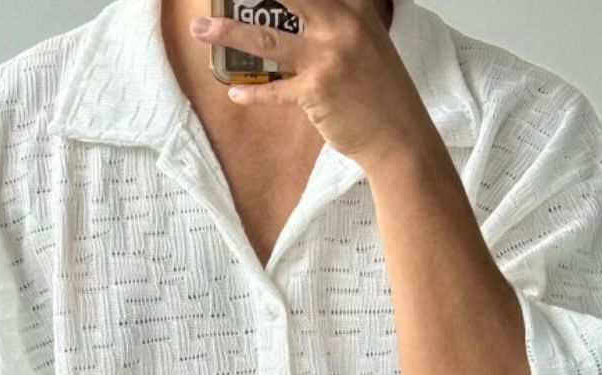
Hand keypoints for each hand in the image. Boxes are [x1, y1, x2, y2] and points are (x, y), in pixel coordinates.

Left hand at [188, 0, 439, 171]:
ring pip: (268, 38)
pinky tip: (234, 92)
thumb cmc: (383, 93)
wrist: (400, 136)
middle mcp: (342, 25)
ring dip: (229, 33)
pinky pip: (273, 91)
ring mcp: (327, 58)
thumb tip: (314, 18)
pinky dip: (252, 93)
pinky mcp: (315, 92)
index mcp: (357, 9)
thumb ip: (344, 22)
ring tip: (201, 30)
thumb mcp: (370, 43)